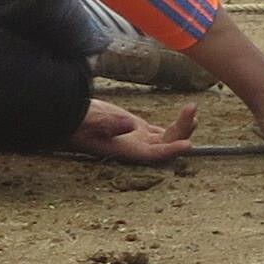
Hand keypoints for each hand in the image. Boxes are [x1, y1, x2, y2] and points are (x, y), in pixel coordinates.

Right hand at [69, 99, 200, 161]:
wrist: (70, 115)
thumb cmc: (77, 119)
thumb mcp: (91, 120)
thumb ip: (109, 124)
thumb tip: (130, 126)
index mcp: (124, 149)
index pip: (152, 154)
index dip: (171, 151)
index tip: (188, 144)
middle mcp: (134, 148)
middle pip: (165, 145)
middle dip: (181, 130)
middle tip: (191, 110)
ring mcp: (137, 138)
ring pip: (167, 137)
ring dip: (182, 126)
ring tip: (193, 109)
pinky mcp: (137, 128)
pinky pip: (162, 131)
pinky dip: (176, 125)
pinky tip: (189, 115)